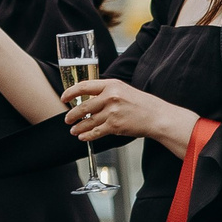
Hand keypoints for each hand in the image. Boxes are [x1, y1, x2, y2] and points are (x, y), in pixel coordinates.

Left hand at [68, 77, 196, 155]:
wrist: (158, 117)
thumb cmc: (143, 104)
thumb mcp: (124, 90)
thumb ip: (107, 93)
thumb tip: (89, 99)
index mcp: (112, 85)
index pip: (84, 86)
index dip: (70, 92)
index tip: (64, 97)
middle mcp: (110, 97)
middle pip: (83, 106)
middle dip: (72, 115)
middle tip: (67, 119)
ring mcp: (112, 112)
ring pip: (88, 121)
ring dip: (78, 127)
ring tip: (73, 130)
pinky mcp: (114, 126)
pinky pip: (95, 132)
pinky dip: (87, 135)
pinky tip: (82, 137)